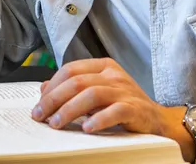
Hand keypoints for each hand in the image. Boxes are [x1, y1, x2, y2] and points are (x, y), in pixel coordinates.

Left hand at [31, 59, 191, 157]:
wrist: (156, 120)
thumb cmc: (125, 105)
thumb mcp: (98, 91)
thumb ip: (74, 88)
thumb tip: (44, 88)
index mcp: (103, 66)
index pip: (70, 70)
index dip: (51, 87)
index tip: (38, 105)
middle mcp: (113, 75)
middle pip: (76, 82)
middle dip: (54, 100)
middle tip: (40, 116)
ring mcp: (124, 90)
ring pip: (91, 94)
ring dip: (69, 110)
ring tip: (56, 124)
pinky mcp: (134, 108)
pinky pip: (115, 111)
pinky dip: (99, 119)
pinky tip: (87, 128)